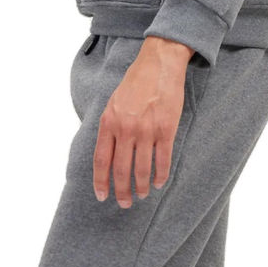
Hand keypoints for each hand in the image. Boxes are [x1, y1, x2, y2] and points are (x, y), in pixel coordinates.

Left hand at [93, 35, 193, 208]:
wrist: (159, 62)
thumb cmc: (136, 81)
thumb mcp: (114, 102)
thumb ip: (110, 126)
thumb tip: (107, 152)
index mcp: (109, 122)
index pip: (102, 160)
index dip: (101, 182)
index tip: (103, 196)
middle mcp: (126, 128)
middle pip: (121, 170)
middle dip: (122, 191)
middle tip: (125, 203)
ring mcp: (147, 130)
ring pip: (142, 169)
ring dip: (141, 186)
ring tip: (141, 195)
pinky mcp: (166, 128)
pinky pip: (162, 160)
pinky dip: (160, 175)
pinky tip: (158, 182)